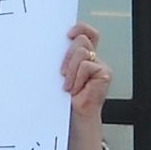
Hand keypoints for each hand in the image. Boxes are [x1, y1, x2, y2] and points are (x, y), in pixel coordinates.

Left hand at [62, 23, 111, 149]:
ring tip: (67, 86)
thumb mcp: (56, 77)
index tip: (67, 34)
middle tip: (61, 73)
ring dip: (70, 69)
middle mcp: (92, 59)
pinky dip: (77, 78)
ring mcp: (99, 66)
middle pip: (81, 40)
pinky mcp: (104, 75)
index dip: (80, 28)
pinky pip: (87, 66)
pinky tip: (75, 90)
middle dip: (68, 54)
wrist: (72, 122)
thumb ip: (58, 61)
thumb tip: (46, 45)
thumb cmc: (62, 102)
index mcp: (81, 57)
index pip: (86, 33)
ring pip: (82, 51)